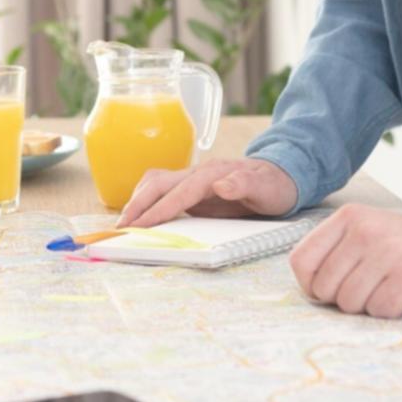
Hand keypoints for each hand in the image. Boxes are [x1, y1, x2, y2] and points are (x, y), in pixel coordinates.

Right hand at [117, 158, 297, 227]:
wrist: (281, 176)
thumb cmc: (274, 185)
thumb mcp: (266, 188)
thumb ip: (244, 184)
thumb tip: (221, 184)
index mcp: (211, 174)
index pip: (179, 193)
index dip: (158, 209)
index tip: (140, 225)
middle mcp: (197, 173)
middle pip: (157, 183)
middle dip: (137, 204)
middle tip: (121, 227)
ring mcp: (192, 180)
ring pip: (155, 184)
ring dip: (137, 201)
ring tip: (125, 223)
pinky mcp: (190, 190)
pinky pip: (162, 192)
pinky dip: (146, 202)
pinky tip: (140, 217)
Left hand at [289, 204, 401, 316]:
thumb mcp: (366, 233)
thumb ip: (334, 251)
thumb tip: (306, 286)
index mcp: (348, 217)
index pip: (301, 261)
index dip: (311, 284)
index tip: (330, 287)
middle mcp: (366, 230)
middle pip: (325, 288)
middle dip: (344, 297)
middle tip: (371, 285)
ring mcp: (389, 252)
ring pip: (350, 303)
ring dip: (368, 305)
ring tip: (389, 286)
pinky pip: (379, 310)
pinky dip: (391, 310)